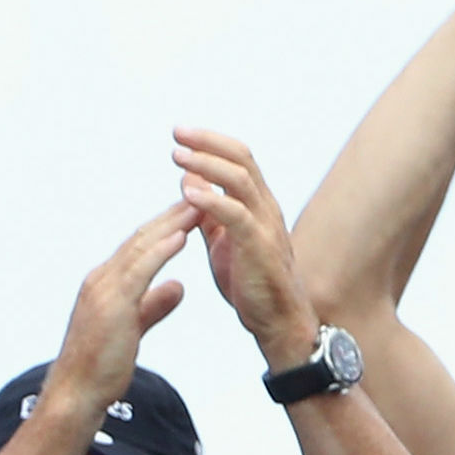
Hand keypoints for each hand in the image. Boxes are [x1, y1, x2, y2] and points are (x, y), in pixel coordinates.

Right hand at [42, 203, 198, 414]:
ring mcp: (103, 291)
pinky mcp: (110, 305)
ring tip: (200, 203)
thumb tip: (178, 287)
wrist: (76, 396)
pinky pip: (139, 271)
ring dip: (172, 223)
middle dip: (173, 214)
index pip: (141, 245)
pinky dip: (160, 250)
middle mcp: (102, 279)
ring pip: (141, 247)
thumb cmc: (103, 366)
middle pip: (142, 238)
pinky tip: (181, 234)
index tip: (196, 206)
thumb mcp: (134, 328)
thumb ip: (153, 305)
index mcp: (107, 283)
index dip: (169, 224)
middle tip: (202, 191)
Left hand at [174, 127, 319, 370]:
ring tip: (179, 157)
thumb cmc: (251, 282)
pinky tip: (188, 194)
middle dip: (208, 144)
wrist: (276, 320)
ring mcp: (266, 226)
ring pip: (241, 181)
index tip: (182, 134)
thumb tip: (191, 179)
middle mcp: (266, 208)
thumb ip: (210, 211)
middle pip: (242, 160)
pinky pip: (237, 216)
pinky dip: (213, 201)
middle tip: (178, 134)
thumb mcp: (224, 240)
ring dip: (207, 165)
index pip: (239, 160)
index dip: (211, 144)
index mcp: (257, 205)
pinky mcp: (259, 248)